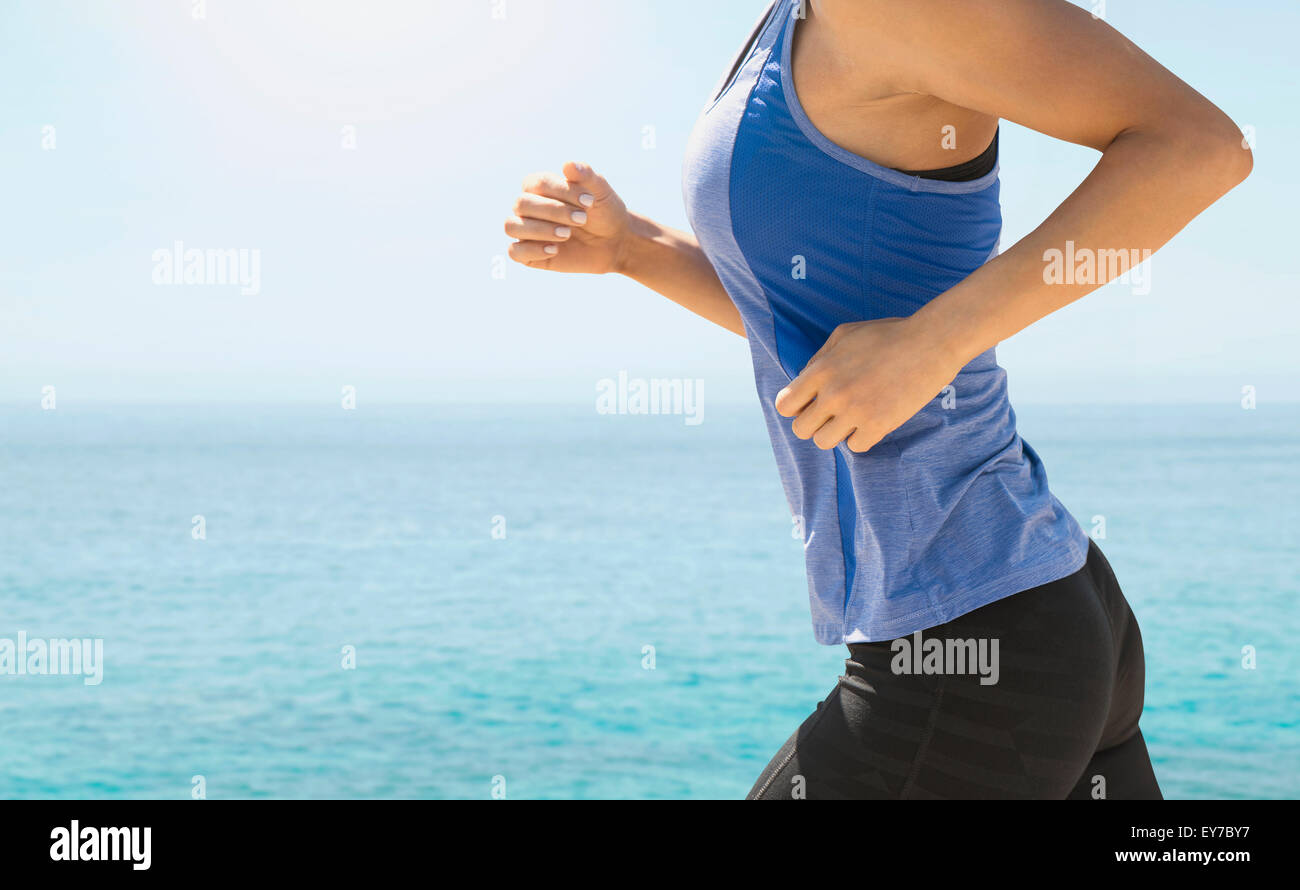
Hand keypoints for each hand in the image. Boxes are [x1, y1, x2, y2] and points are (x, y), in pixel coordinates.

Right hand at [504, 161, 629, 273]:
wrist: (615, 242)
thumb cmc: (604, 212)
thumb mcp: (601, 192)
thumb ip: (586, 176)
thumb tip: (568, 165)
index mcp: (540, 187)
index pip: (536, 183)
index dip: (560, 191)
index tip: (589, 201)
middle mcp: (529, 208)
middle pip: (521, 203)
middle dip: (552, 211)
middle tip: (581, 219)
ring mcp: (527, 231)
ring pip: (512, 226)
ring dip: (539, 230)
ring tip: (567, 234)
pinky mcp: (530, 255)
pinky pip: (515, 252)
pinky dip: (532, 250)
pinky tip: (555, 250)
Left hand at [774, 316, 963, 452]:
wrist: (931, 341)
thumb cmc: (888, 334)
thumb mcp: (844, 334)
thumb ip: (819, 359)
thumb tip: (804, 381)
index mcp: (821, 370)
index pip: (785, 405)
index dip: (795, 408)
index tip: (809, 404)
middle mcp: (833, 393)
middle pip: (800, 430)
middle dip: (813, 424)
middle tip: (831, 415)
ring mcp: (855, 411)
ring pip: (824, 442)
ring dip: (836, 433)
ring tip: (852, 419)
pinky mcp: (879, 425)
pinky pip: (856, 447)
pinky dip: (862, 437)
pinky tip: (872, 422)